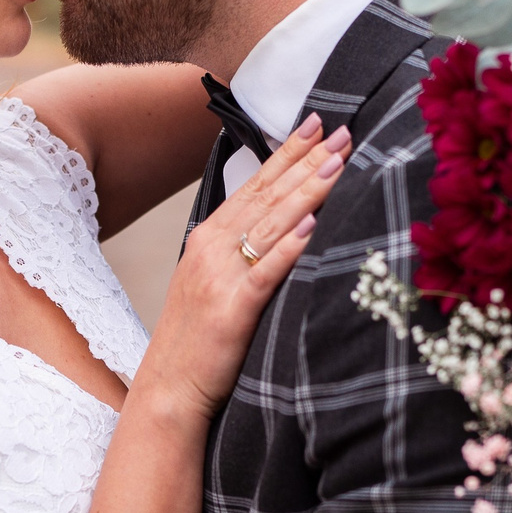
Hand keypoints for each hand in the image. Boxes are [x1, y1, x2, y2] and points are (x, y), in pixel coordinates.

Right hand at [140, 114, 348, 420]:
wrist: (170, 387)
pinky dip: (289, 246)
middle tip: (342, 131)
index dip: (288, 153)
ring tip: (337, 163)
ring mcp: (219, 276)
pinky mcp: (231, 309)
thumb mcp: (213, 282)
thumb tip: (287, 223)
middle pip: (267, 195)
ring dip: (306, 191)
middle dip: (306, 160)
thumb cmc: (198, 339)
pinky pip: (266, 271)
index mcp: (208, 238)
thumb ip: (242, 251)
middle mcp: (210, 248)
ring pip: (270, 224)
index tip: (317, 125)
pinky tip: (312, 225)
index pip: (256, 185)